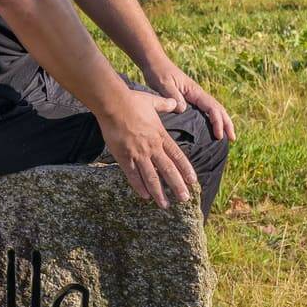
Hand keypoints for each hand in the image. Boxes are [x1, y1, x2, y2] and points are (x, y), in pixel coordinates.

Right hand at [97, 87, 199, 209]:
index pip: (178, 156)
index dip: (186, 169)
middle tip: (185, 199)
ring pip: (151, 177)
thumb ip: (164, 104)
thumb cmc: (132, 101)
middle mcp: (152, 147)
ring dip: (159, 192)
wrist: (114, 104)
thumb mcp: (152, 101)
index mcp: (160, 135)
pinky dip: (139, 186)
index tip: (193, 181)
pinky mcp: (123, 156)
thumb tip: (174, 102)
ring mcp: (138, 153)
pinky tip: (145, 196)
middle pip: (168, 170)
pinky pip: (132, 175)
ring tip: (165, 205)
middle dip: (177, 186)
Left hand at [142, 63, 235, 141]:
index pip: (212, 108)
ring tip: (226, 136)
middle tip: (232, 139)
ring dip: (222, 122)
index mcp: (195, 91)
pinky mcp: (189, 98)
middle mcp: (198, 94)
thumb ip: (173, 96)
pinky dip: (212, 119)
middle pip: (218, 109)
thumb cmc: (159, 72)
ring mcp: (194, 96)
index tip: (219, 136)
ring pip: (213, 109)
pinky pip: (204, 110)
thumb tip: (183, 109)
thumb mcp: (163, 84)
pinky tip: (211, 127)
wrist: (155, 62)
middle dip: (227, 123)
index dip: (218, 122)